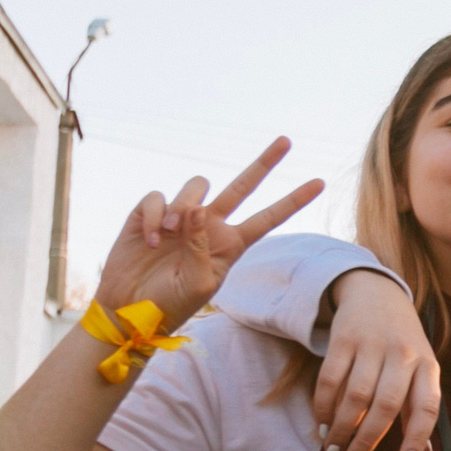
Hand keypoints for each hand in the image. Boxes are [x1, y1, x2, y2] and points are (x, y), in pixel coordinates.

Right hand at [93, 139, 323, 330]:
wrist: (129, 309)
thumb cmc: (170, 304)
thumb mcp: (199, 283)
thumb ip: (203, 246)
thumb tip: (198, 207)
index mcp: (231, 244)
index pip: (268, 218)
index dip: (292, 201)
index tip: (321, 183)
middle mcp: (210, 225)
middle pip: (243, 186)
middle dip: (264, 163)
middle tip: (287, 141)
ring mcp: (181, 217)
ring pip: (197, 186)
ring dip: (184, 204)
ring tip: (170, 232)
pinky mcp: (149, 213)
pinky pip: (157, 197)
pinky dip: (153, 216)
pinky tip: (149, 240)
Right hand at [314, 271, 441, 450]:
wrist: (378, 293)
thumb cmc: (403, 344)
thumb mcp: (420, 370)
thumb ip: (418, 410)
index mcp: (428, 366)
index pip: (428, 407)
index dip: (418, 438)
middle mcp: (403, 355)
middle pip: (385, 406)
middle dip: (366, 441)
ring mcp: (373, 345)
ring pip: (355, 396)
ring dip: (341, 429)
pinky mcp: (343, 338)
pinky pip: (330, 379)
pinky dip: (323, 407)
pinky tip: (322, 426)